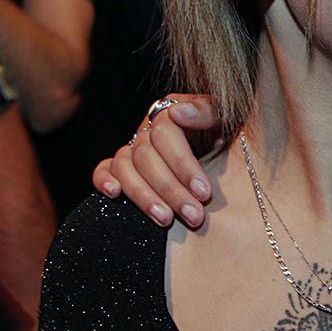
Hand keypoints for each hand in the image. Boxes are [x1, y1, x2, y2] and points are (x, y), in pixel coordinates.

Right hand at [93, 94, 222, 228]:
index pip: (165, 134)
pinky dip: (103, 180)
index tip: (204, 192)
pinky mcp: (122, 168)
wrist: (226, 150)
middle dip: (171, 190)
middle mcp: (147, 129)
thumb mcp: (226, 117)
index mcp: (169, 113)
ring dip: (143, 196)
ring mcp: (133, 148)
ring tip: (166, 220)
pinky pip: (103, 169)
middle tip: (194, 216)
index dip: (183, 164)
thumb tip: (177, 113)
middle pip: (146, 156)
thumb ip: (206, 110)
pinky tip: (114, 194)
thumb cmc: (228, 133)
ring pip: (125, 167)